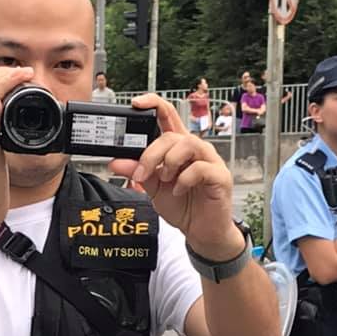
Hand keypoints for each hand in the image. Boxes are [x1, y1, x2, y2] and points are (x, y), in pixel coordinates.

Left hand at [109, 93, 243, 260]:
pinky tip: (178, 192)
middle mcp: (195, 149)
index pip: (167, 116)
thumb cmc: (182, 206)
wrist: (201, 231)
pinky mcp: (220, 176)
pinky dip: (183, 180)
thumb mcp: (153, 189)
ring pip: (187, 144)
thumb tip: (116, 162)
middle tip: (142, 175)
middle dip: (151, 155)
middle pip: (171, 135)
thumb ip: (138, 173)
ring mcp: (210, 161)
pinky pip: (200, 168)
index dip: (153, 104)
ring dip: (169, 163)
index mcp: (178, 148)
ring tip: (165, 181)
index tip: (136, 103)